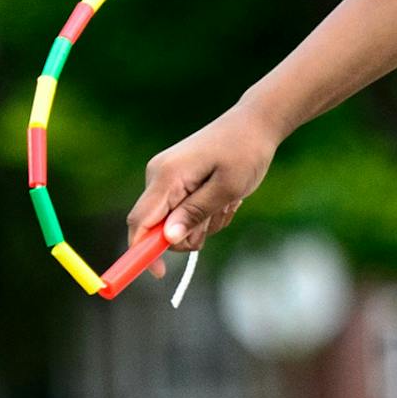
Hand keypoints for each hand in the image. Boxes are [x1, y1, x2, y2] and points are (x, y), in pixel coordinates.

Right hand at [125, 101, 281, 278]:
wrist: (256, 122)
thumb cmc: (246, 151)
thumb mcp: (227, 187)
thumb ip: (196, 213)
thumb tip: (168, 239)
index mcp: (166, 175)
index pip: (140, 223)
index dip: (142, 253)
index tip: (160, 275)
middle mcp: (159, 175)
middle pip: (157, 228)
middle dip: (188, 233)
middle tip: (219, 216)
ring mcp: (167, 177)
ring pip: (174, 222)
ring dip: (203, 222)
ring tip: (228, 200)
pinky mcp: (177, 179)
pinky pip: (183, 211)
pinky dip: (205, 212)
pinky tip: (225, 196)